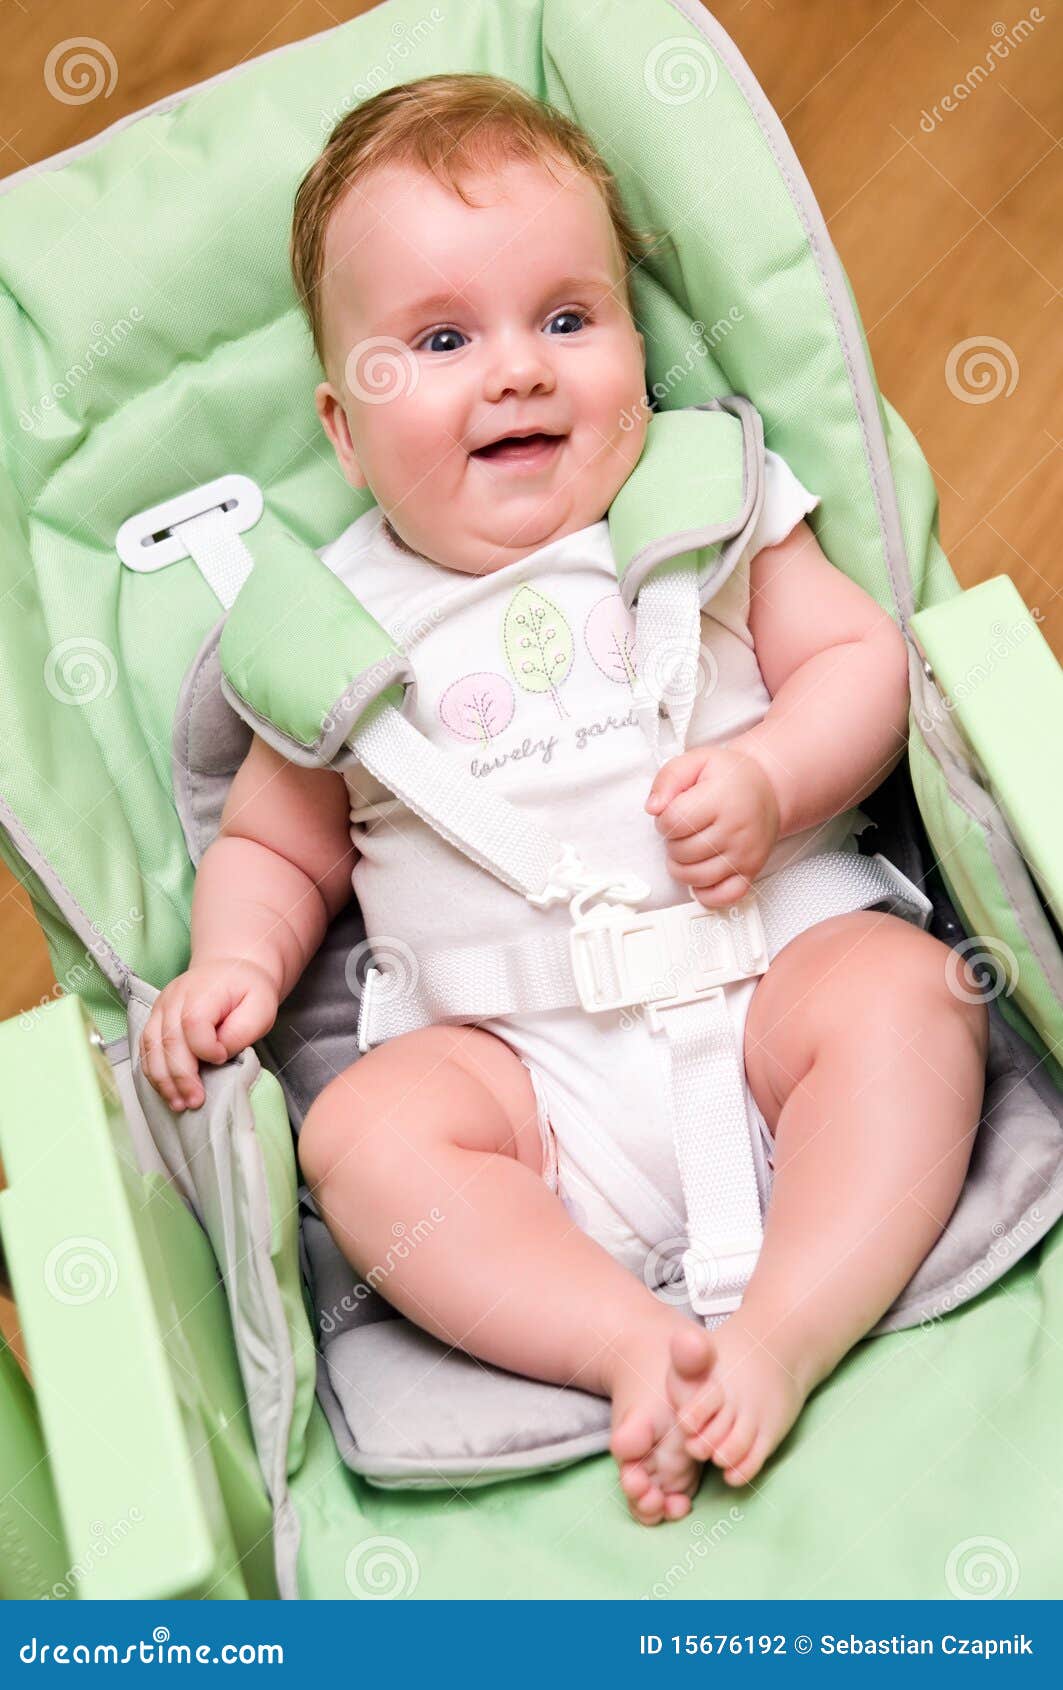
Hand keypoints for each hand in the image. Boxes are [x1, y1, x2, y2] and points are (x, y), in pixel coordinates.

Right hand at [138, 958, 279, 1113]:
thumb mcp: (261, 1007)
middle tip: (196, 1101)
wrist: (231, 970)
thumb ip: (241, 1031)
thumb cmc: (248, 991)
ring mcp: (160, 1009)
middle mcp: (174, 998)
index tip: (221, 1059)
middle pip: (169, 1040)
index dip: (205, 1048)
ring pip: (151, 1048)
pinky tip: (168, 1091)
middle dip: (181, 1076)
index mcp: (201, 991)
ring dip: (163, 1080)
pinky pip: (147, 1050)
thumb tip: (218, 1055)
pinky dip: (155, 1074)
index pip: (193, 1023)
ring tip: (179, 1103)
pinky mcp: (155, 1020)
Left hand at [645, 744, 780, 907]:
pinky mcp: (751, 872)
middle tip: (684, 829)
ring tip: (688, 849)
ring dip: (681, 867)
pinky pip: (722, 897)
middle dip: (672, 842)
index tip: (674, 812)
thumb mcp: (696, 761)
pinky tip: (701, 874)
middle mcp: (736, 829)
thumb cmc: (730, 776)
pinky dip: (704, 892)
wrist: (768, 789)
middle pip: (681, 852)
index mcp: (721, 799)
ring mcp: (745, 854)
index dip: (663, 819)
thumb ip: (668, 778)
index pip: (673, 822)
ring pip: (695, 877)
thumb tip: (653, 808)